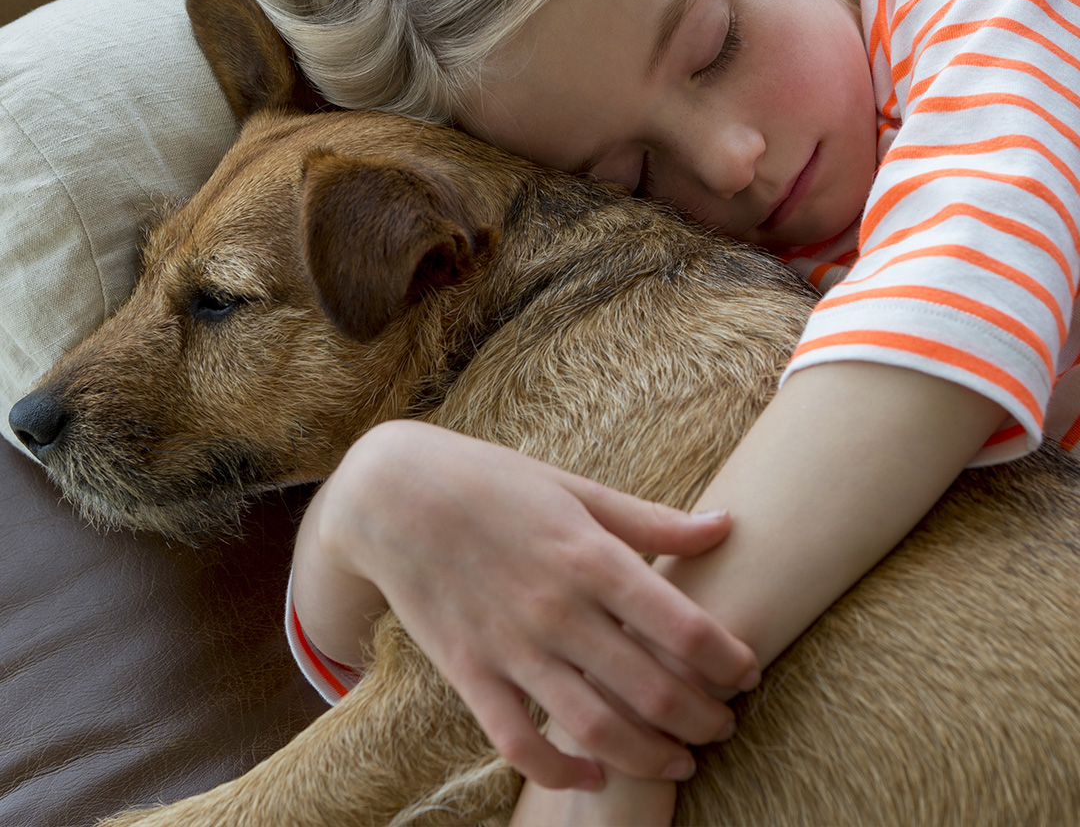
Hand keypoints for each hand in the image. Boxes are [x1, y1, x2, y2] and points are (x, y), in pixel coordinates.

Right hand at [316, 419, 757, 790]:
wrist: (393, 494)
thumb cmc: (492, 482)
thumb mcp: (575, 488)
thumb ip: (650, 520)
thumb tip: (725, 525)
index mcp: (590, 554)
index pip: (684, 628)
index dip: (729, 660)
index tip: (747, 671)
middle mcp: (557, 607)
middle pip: (652, 688)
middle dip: (704, 718)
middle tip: (724, 725)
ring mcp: (510, 645)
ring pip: (595, 727)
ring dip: (649, 756)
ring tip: (680, 762)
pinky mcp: (468, 671)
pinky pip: (518, 741)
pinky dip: (559, 769)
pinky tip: (592, 773)